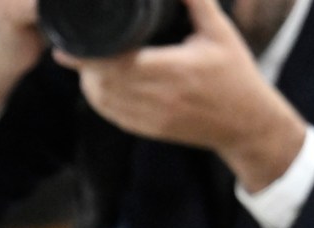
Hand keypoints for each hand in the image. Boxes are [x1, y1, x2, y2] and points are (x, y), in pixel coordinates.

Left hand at [56, 0, 307, 187]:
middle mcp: (158, 96)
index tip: (67, 48)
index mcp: (173, 69)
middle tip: (74, 49)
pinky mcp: (148, 130)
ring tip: (85, 63)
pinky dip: (99, 99)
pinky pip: (112, 116)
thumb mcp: (220, 34)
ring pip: (103, 101)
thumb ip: (198, 5)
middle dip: (84, 66)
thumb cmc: (235, 73)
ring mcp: (150, 117)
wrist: (246, 123)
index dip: (87, 57)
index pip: (117, 63)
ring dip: (89, 82)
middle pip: (103, 82)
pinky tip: (98, 85)